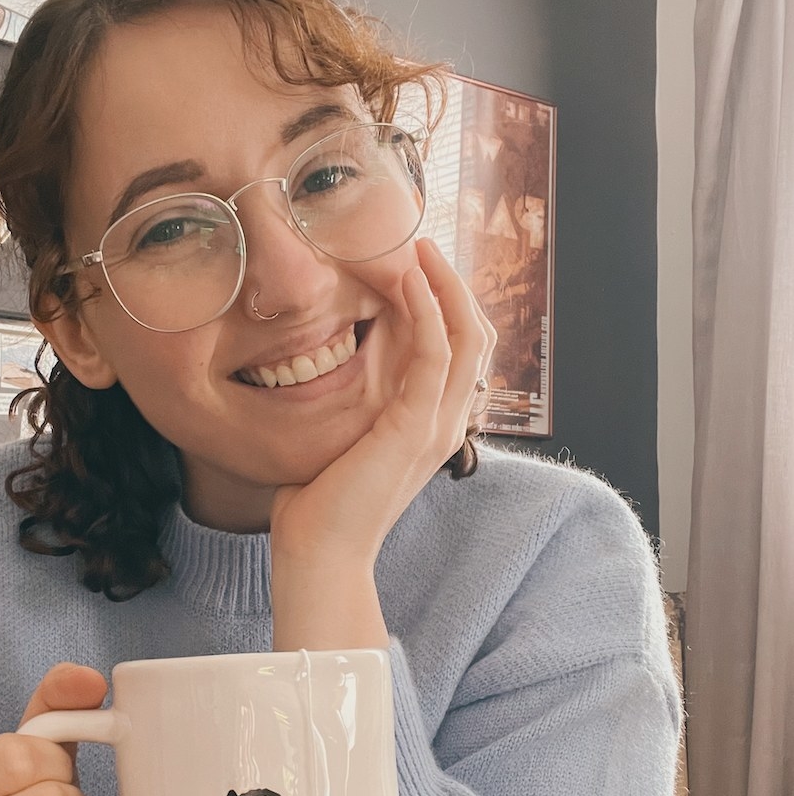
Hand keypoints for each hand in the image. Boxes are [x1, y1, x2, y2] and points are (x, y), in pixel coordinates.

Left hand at [269, 238, 494, 649]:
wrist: (318, 553)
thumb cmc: (319, 503)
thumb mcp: (342, 439)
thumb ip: (352, 404)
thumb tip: (323, 368)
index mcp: (433, 425)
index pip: (461, 350)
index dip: (447, 303)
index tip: (413, 264)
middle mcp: (446, 422)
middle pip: (477, 333)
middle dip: (453, 283)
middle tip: (420, 242)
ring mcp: (435, 425)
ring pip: (468, 334)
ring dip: (445, 284)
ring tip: (416, 245)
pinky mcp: (413, 427)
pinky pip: (436, 352)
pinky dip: (426, 308)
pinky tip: (403, 278)